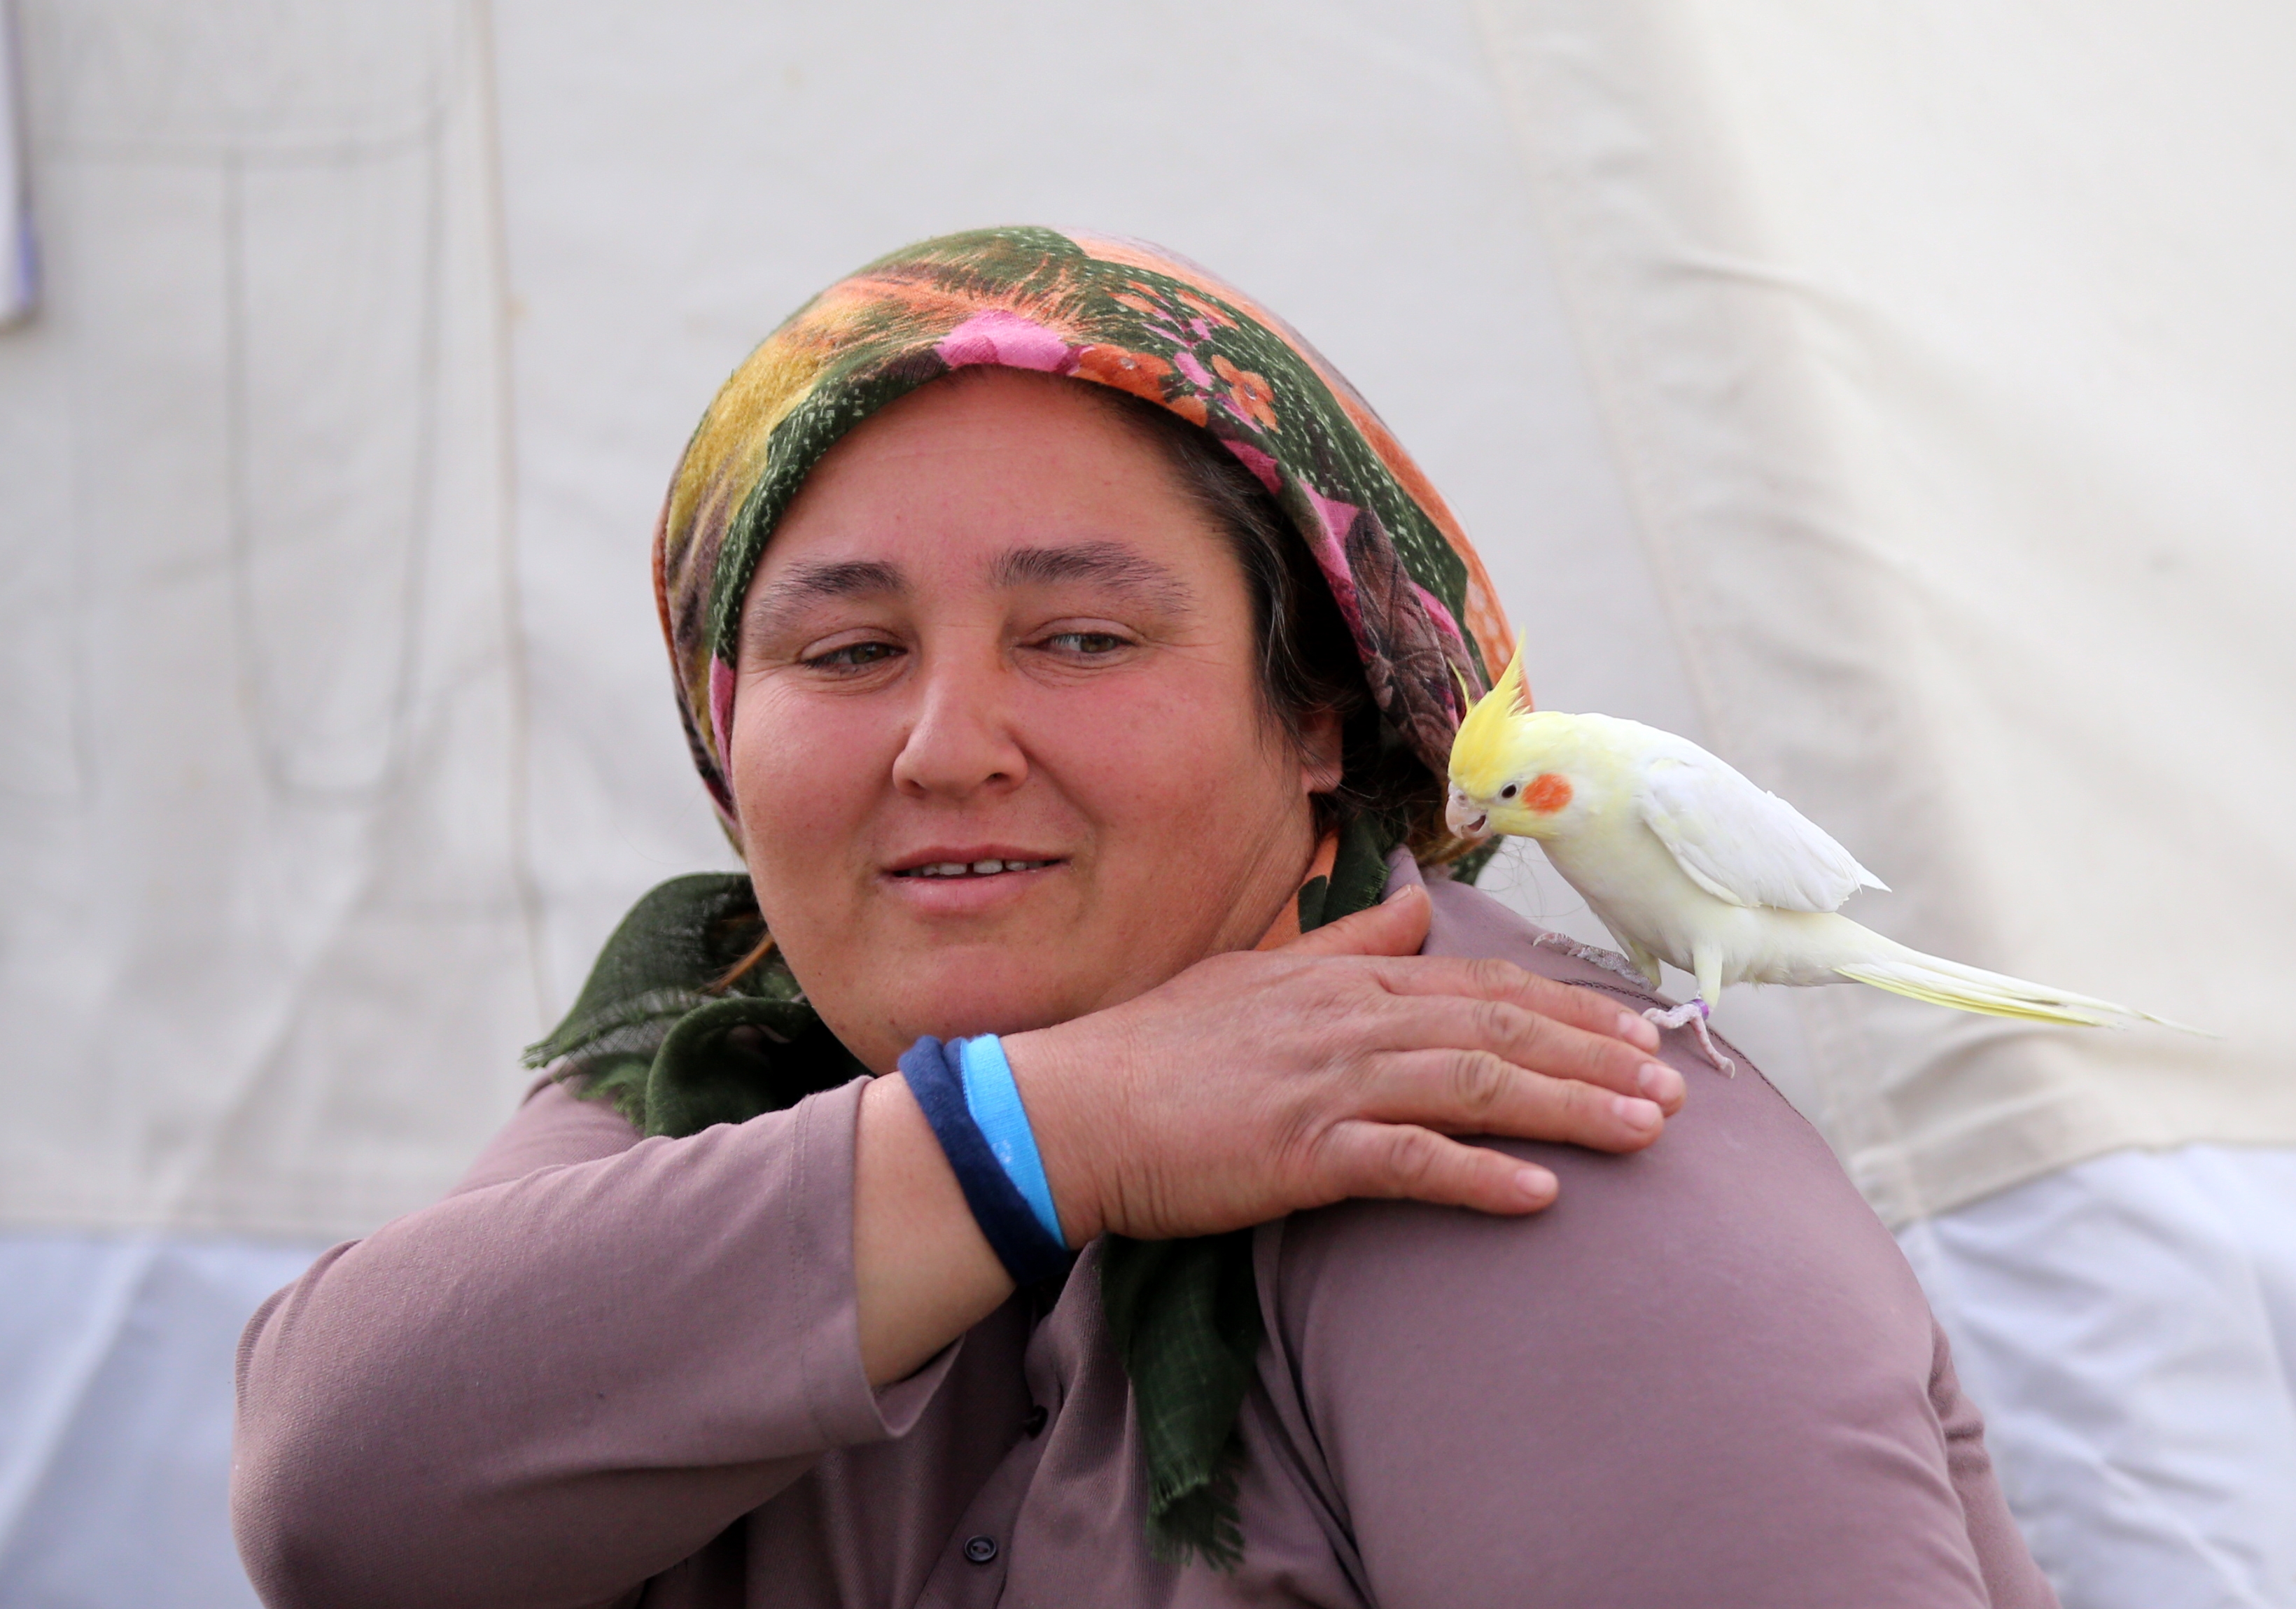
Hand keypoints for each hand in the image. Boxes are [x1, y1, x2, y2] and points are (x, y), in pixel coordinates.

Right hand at [1004, 882, 1684, 1245]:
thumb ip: (1345, 944)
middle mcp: (1351, 1020)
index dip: (1571, 1007)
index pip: (1482, 985)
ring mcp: (1329, 1082)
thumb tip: (1414, 905)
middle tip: (1678, 1088)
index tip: (1641, 1033)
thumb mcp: (1256, 972)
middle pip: (1502, 1028)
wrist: (1072, 1109)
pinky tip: (1543, 1197)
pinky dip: (1481, 1176)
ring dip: (1573, 1108)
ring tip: (1650, 1135)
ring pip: (1478, 1084)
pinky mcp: (1302, 1150)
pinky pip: (1410, 1160)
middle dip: (1600, 1056)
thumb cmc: (1159, 1050)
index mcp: (1345, 981)